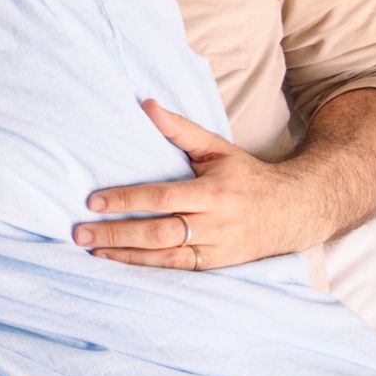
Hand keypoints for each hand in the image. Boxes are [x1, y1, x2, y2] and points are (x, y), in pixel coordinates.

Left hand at [74, 99, 328, 270]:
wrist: (295, 211)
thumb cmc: (247, 176)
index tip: (93, 201)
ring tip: (91, 249)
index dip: (126, 200)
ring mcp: (218, 249)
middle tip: (80, 232)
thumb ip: (181, 130)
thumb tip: (147, 106)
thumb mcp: (218, 148)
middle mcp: (216, 224)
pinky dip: (146, 268)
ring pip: (166, 257)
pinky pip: (177, 270)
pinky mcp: (217, 266)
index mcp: (214, 193)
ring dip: (125, 255)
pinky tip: (118, 263)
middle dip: (117, 233)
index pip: (162, 198)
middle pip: (159, 232)